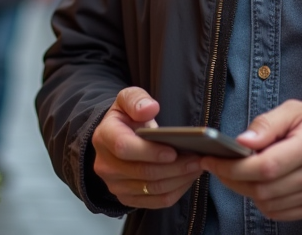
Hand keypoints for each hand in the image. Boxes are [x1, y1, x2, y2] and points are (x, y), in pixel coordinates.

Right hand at [91, 87, 202, 208]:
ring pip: (152, 189)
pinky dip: (175, 192)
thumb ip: (137, 100)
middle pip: (143, 172)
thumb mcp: (127, 100)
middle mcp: (105, 165)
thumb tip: (150, 108)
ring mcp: (115, 185)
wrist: (115, 138)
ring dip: (178, 180)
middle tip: (197, 159)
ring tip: (196, 167)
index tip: (173, 151)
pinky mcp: (126, 198)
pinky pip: (155, 202)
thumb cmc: (125, 118)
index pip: (124, 148)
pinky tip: (187, 179)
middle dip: (174, 167)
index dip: (150, 152)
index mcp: (104, 137)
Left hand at [201, 101, 301, 220]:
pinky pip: (280, 213)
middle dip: (232, 179)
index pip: (264, 166)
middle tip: (218, 166)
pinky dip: (262, 201)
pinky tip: (258, 185)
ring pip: (268, 203)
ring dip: (245, 190)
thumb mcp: (295, 110)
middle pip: (263, 188)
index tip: (213, 159)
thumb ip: (267, 124)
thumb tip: (241, 141)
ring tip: (236, 173)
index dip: (233, 167)